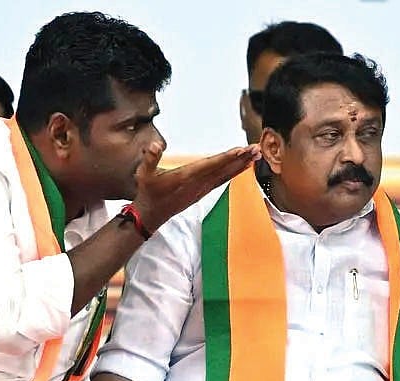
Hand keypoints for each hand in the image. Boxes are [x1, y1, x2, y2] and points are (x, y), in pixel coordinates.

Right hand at [134, 142, 261, 232]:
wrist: (151, 216)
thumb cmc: (148, 193)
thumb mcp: (143, 175)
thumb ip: (150, 159)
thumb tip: (154, 145)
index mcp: (186, 177)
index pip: (210, 165)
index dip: (226, 158)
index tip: (240, 150)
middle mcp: (198, 184)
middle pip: (223, 169)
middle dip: (240, 158)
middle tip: (256, 149)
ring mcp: (201, 189)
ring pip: (225, 175)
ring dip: (240, 165)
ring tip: (254, 155)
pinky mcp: (202, 192)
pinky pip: (221, 180)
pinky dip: (233, 172)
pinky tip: (242, 167)